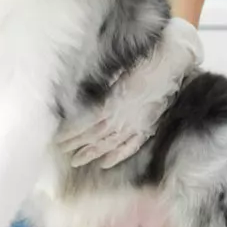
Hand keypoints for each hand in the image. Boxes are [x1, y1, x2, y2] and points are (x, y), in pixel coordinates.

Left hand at [57, 17, 202, 168]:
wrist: (169, 64)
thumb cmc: (139, 62)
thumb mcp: (113, 73)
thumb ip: (97, 88)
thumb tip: (76, 95)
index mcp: (112, 102)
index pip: (85, 123)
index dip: (71, 132)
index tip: (56, 137)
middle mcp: (123, 118)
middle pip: (94, 136)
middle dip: (76, 145)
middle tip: (60, 151)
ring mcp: (136, 125)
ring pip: (109, 144)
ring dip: (91, 153)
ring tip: (76, 161)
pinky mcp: (147, 127)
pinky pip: (130, 146)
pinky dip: (116, 156)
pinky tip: (104, 164)